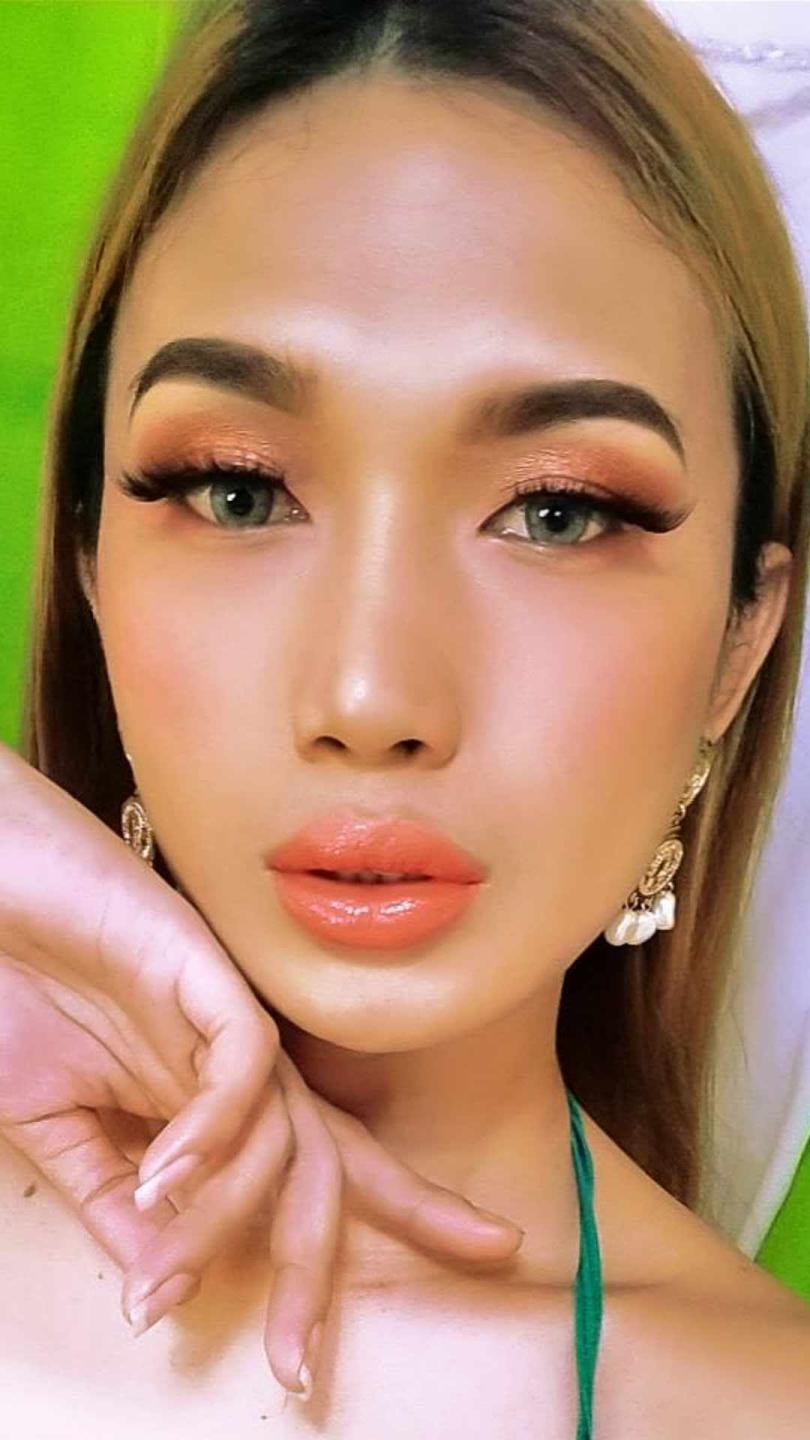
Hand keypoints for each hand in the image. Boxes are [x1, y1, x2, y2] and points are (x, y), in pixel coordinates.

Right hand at [0, 741, 524, 1391]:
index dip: (317, 1265)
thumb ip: (114, 1201)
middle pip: (328, 1162)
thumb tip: (164, 1290)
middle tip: (304, 1363)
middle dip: (338, 1256)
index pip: (295, 1182)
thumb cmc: (16, 994)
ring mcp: (222, 1017)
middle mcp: (233, 1067)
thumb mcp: (56, 1128)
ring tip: (164, 1267)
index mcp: (206, 1103)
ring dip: (223, 1214)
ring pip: (281, 1130)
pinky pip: (245, 1059)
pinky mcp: (204, 968)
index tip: (302, 1364)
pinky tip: (165, 1173)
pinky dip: (214, 1126)